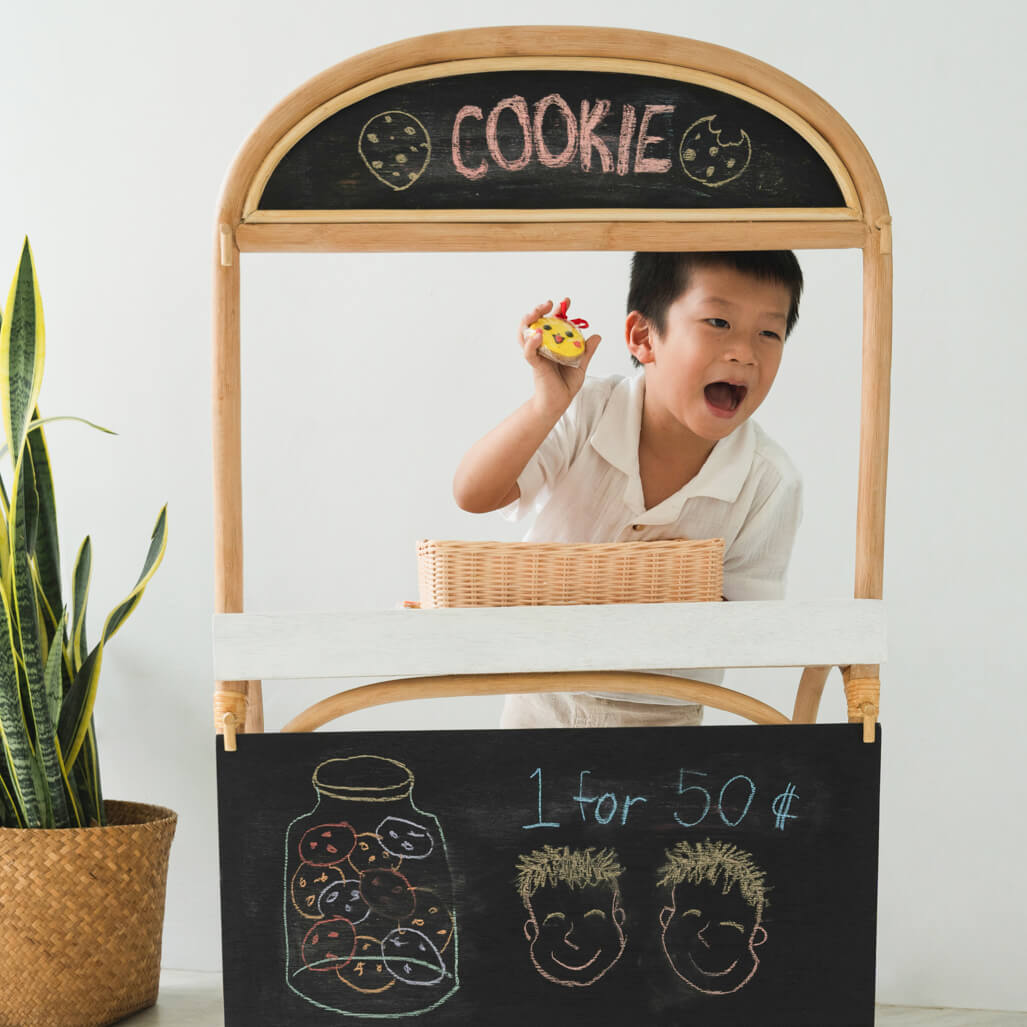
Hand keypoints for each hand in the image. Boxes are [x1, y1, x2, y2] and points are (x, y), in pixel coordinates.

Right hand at [519, 299, 600, 415]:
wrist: (558, 403)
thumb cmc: (565, 384)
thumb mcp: (580, 364)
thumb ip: (587, 351)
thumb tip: (597, 336)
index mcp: (552, 344)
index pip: (551, 323)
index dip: (557, 310)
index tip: (566, 301)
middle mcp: (542, 347)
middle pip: (534, 323)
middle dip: (539, 310)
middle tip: (549, 303)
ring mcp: (537, 355)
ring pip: (525, 334)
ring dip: (530, 320)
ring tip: (538, 312)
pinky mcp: (535, 366)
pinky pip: (529, 352)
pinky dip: (531, 343)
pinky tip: (538, 335)